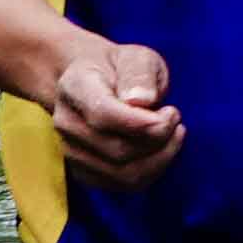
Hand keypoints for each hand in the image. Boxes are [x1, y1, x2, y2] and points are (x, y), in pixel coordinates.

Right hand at [47, 39, 182, 184]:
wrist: (94, 84)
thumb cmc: (120, 68)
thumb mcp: (136, 57)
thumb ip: (140, 74)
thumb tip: (142, 101)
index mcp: (75, 87)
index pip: (103, 115)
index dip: (143, 123)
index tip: (171, 112)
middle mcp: (67, 123)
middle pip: (118, 150)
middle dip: (159, 140)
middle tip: (175, 117)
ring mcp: (72, 151)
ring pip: (124, 174)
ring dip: (160, 158)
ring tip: (172, 133)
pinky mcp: (86, 172)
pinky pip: (125, 185)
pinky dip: (153, 171)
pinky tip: (161, 149)